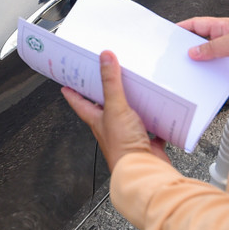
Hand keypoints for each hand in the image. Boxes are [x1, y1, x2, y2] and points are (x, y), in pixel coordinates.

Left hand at [62, 51, 169, 171]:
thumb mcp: (115, 108)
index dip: (72, 92)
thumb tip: (104, 58)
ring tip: (135, 90)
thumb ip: (110, 82)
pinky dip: (155, 123)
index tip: (67, 82)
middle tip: (104, 78)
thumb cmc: (123, 148)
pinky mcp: (144, 143)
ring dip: (131, 106)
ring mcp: (127, 136)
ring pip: (127, 117)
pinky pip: (150, 130)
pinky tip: (161, 114)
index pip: (79, 103)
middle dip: (103, 94)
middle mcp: (110, 128)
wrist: (143, 171)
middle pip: (104, 108)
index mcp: (97, 120)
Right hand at [178, 17, 228, 82]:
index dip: (184, 28)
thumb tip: (194, 51)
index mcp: (224, 26)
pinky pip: (223, 76)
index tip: (172, 34)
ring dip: (205, 68)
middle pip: (203, 45)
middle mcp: (227, 40)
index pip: (198, 25)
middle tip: (179, 58)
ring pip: (212, 62)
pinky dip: (217, 80)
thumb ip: (213, 47)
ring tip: (193, 73)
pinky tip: (211, 84)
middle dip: (192, 51)